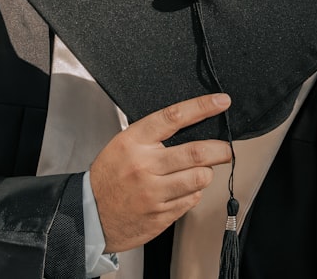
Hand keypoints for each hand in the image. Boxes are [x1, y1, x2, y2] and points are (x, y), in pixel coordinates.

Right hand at [89, 93, 232, 252]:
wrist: (90, 215)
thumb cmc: (109, 177)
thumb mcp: (123, 145)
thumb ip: (153, 137)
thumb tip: (191, 128)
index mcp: (134, 142)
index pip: (174, 117)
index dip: (202, 107)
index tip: (221, 102)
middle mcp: (145, 166)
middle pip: (196, 152)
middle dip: (220, 150)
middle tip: (227, 149)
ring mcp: (154, 193)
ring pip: (199, 178)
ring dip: (205, 173)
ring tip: (197, 172)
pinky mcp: (161, 215)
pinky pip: (191, 199)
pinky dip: (193, 193)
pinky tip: (180, 191)